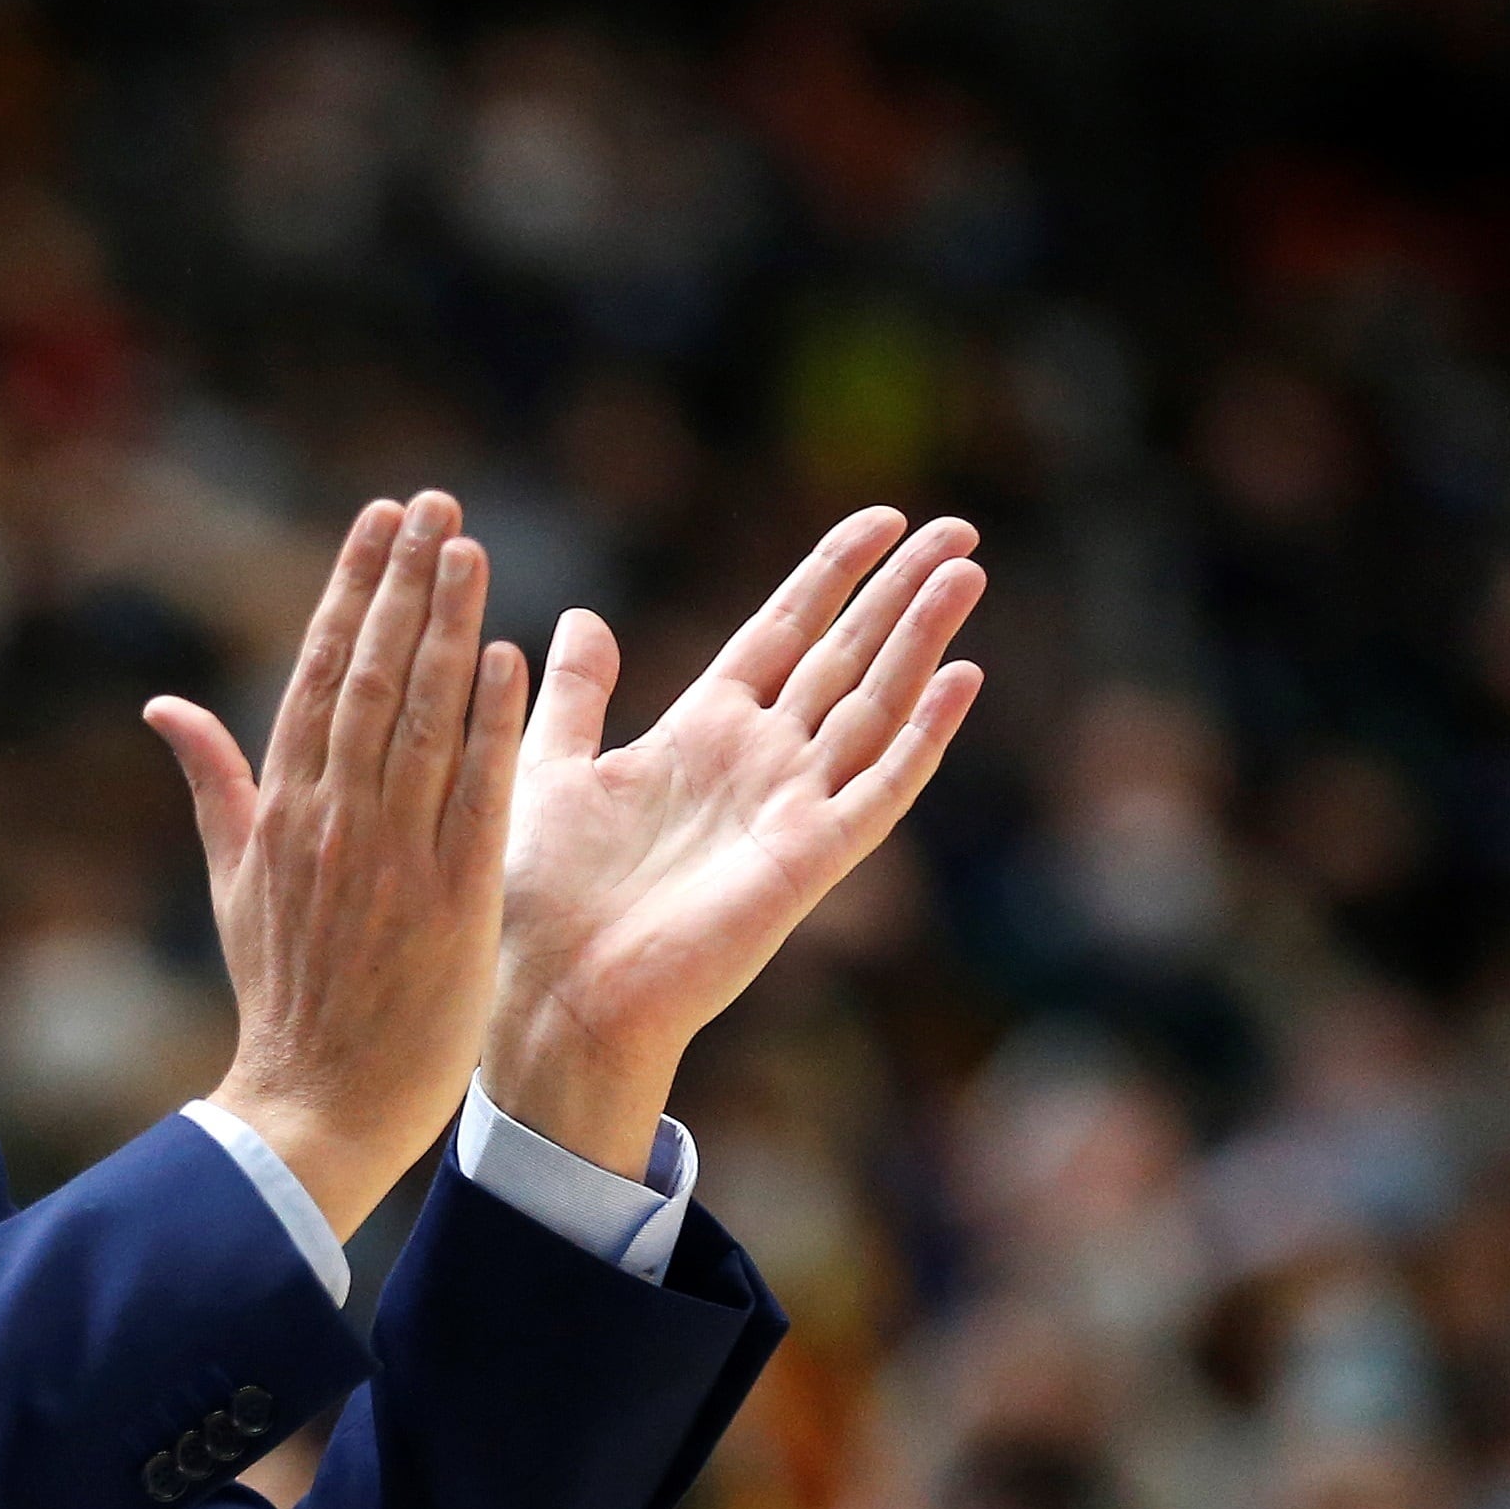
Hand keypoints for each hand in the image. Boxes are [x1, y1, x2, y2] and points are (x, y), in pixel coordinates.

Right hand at [145, 492, 527, 1236]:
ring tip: (469, 550)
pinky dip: (488, 727)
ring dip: (447, 630)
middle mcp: (333, 821)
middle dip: (402, 584)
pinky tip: (509, 658)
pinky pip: (473, 798)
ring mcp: (392, 859)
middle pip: (370, 678)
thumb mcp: (233, 883)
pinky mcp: (450, 901)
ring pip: (422, 721)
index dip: (349, 591)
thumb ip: (214, 785)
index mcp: (283, 812)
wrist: (316, 1104)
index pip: (317, 674)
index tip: (379, 521)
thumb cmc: (282, 996)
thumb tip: (164, 706)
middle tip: (434, 504)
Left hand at [485, 509, 986, 1177]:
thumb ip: (578, 694)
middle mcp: (758, 764)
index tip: (881, 518)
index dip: (831, 574)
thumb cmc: (542, 897)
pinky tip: (962, 676)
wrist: (553, 991)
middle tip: (959, 530)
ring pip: (874, 706)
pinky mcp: (808, 859)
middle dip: (899, 592)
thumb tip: (583, 616)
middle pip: (846, 657)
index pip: (783, 632)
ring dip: (922, 640)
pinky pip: (880, 788)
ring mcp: (790, 809)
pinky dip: (922, 735)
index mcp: (700, 733)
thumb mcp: (550, 767)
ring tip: (968, 573)